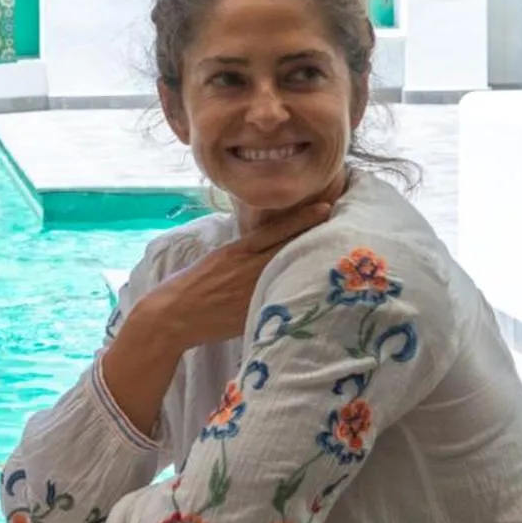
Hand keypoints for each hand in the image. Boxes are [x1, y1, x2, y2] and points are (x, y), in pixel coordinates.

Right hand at [139, 202, 333, 350]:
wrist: (172, 315)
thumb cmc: (190, 286)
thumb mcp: (216, 259)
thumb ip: (243, 253)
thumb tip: (269, 245)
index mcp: (236, 250)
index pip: (276, 230)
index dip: (303, 219)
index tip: (327, 206)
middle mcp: (247, 267)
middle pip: (290, 249)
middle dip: (316, 238)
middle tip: (349, 227)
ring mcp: (252, 289)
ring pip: (290, 272)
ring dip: (315, 264)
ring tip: (344, 256)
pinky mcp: (252, 310)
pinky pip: (282, 298)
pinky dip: (300, 291)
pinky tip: (321, 289)